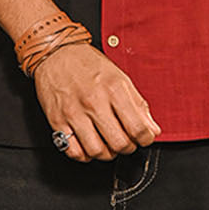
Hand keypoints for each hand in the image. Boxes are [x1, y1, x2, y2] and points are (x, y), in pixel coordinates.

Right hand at [33, 43, 160, 162]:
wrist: (56, 53)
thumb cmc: (88, 64)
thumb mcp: (120, 77)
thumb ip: (138, 104)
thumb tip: (152, 129)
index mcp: (113, 89)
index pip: (138, 128)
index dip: (146, 139)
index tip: (144, 138)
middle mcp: (94, 102)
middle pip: (119, 143)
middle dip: (128, 147)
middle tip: (126, 141)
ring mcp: (74, 113)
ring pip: (97, 151)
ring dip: (107, 153)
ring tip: (108, 144)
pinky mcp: (57, 121)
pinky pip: (74, 152)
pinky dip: (85, 155)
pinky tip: (89, 144)